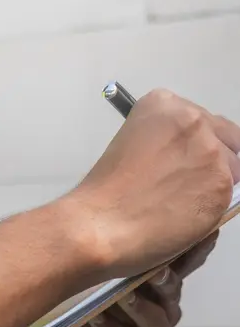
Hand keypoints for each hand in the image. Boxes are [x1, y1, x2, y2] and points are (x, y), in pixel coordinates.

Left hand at [32, 234, 216, 326]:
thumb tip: (124, 213)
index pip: (180, 264)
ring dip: (138, 307)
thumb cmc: (70, 300)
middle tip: (156, 269)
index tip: (205, 233)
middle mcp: (163, 309)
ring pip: (157, 319)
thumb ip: (113, 250)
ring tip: (121, 297)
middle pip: (171, 290)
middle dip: (163, 279)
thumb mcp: (91, 269)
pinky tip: (97, 319)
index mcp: (156, 284)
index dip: (192, 251)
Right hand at [65, 90, 239, 280]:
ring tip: (179, 203)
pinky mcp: (222, 181)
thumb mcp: (132, 144)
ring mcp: (209, 149)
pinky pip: (231, 195)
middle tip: (184, 185)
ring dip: (213, 185)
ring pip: (233, 167)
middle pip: (225, 138)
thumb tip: (189, 158)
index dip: (195, 145)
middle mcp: (190, 118)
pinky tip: (184, 214)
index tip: (180, 162)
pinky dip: (213, 207)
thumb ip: (166, 141)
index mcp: (162, 103)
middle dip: (212, 161)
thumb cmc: (106, 193)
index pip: (201, 120)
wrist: (99, 223)